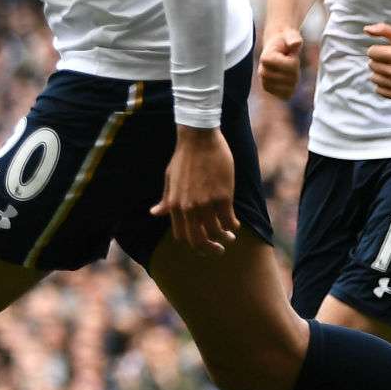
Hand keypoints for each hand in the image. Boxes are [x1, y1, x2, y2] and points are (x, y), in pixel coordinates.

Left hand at [151, 127, 238, 255]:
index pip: (182, 236)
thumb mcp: (169, 179)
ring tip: (231, 237)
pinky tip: (236, 224)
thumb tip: (155, 213)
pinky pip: (229, 221)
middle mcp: (189, 208)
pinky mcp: (223, 197)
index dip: (193, 244)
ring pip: (217, 233)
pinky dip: (234, 226)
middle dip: (210, 249)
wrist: (199, 139)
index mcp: (175, 205)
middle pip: (199, 241)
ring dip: (225, 238)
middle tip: (219, 250)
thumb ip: (166, 200)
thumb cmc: (184, 158)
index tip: (203, 244)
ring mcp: (206, 203)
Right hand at [257, 26, 302, 99]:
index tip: (289, 55)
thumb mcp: (291, 35)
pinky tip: (288, 80)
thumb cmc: (285, 40)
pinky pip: (285, 95)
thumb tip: (296, 43)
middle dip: (295, 71)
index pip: (290, 66)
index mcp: (266, 58)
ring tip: (289, 71)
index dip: (295, 61)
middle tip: (290, 63)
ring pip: (288, 87)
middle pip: (290, 78)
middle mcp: (262, 71)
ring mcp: (264, 81)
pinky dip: (291, 89)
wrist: (276, 46)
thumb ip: (293, 38)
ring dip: (293, 80)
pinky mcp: (269, 89)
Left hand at [365, 23, 390, 99]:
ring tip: (389, 69)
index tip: (384, 51)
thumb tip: (366, 29)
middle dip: (377, 61)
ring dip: (378, 73)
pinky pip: (379, 91)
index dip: (376, 50)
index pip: (372, 52)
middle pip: (372, 65)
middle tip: (388, 61)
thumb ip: (383, 29)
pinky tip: (390, 80)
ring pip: (374, 78)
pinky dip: (382, 85)